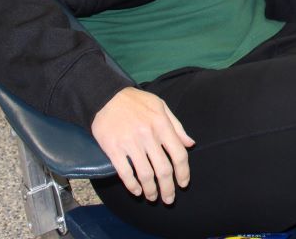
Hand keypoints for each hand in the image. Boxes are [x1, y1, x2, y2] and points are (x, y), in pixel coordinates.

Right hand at [92, 87, 194, 203]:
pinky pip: (125, 172)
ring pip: (145, 174)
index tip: (183, 184)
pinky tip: (136, 191)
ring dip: (151, 190)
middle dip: (168, 188)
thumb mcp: (161, 106)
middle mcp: (148, 135)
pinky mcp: (113, 148)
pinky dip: (132, 185)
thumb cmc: (136, 101)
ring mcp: (130, 142)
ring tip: (152, 197)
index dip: (183, 172)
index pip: (179, 154)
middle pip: (163, 169)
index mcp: (162, 124)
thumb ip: (177, 126)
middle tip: (168, 199)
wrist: (105, 96)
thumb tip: (190, 144)